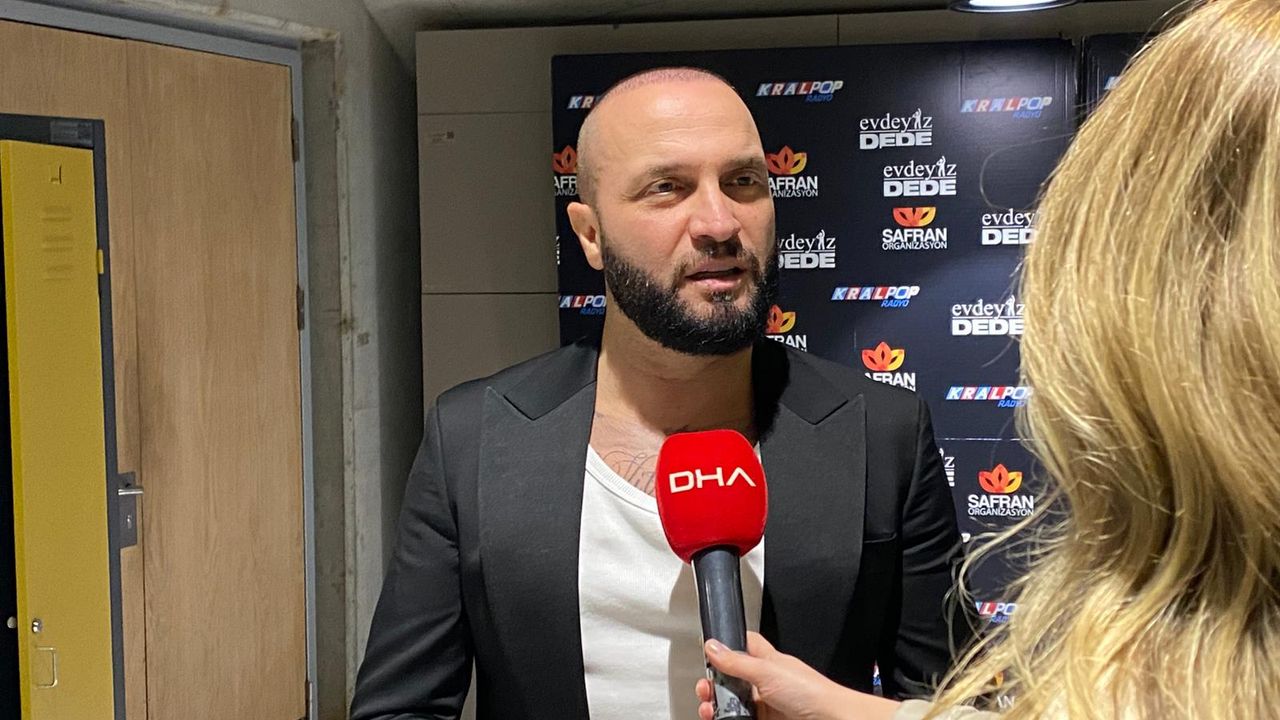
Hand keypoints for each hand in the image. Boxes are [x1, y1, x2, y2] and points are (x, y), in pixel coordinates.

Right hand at [695, 632, 901, 719]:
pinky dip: (727, 719)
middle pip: (732, 679)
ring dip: (716, 705)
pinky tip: (719, 718)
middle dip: (714, 683)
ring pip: (733, 702)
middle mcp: (766, 681)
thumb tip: (712, 646)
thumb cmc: (811, 692)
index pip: (744, 645)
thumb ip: (737, 661)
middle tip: (704, 689)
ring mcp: (765, 703)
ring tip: (709, 709)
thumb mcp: (767, 672)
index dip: (725, 646)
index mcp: (768, 661)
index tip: (707, 652)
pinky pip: (741, 718)